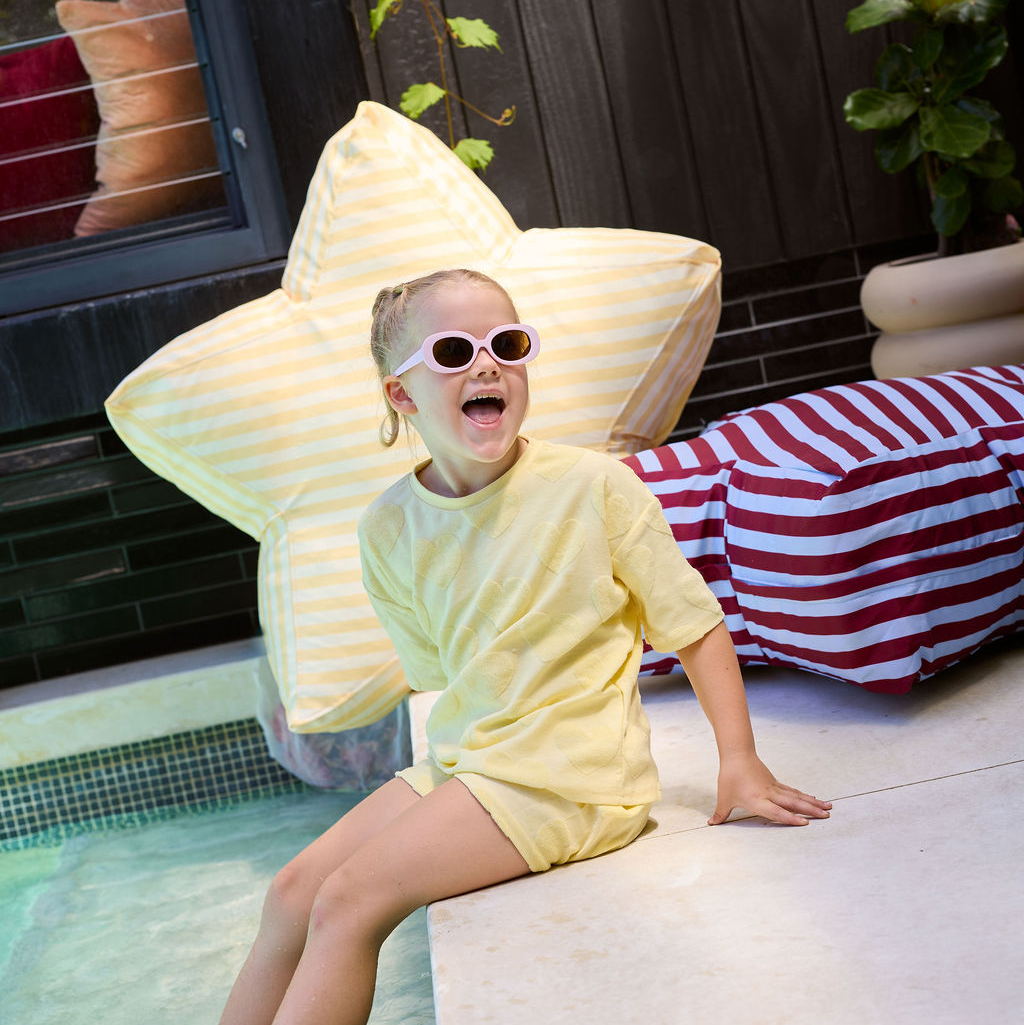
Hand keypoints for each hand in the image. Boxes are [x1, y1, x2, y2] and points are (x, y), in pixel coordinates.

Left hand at [709, 751, 831, 825]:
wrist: (737, 755)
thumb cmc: (730, 777)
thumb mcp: (724, 797)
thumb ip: (721, 813)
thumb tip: (712, 824)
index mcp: (757, 800)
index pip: (776, 811)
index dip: (790, 818)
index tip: (805, 823)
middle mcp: (769, 794)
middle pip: (793, 803)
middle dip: (810, 810)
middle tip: (827, 816)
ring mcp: (774, 788)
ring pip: (797, 797)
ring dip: (813, 803)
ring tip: (828, 808)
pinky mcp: (776, 783)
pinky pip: (793, 791)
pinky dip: (804, 796)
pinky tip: (814, 799)